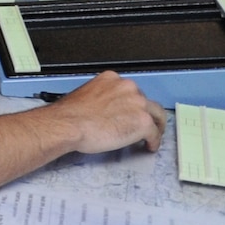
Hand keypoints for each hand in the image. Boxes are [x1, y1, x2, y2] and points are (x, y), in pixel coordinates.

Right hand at [51, 70, 165, 155]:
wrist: (68, 124)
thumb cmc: (70, 115)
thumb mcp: (86, 96)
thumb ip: (102, 98)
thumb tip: (107, 110)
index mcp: (111, 79)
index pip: (131, 91)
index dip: (134, 104)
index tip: (132, 112)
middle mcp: (127, 87)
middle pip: (146, 102)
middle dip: (145, 114)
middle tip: (143, 126)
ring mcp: (138, 104)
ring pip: (156, 116)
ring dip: (154, 127)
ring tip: (150, 137)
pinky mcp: (143, 122)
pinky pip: (155, 134)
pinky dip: (154, 141)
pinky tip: (149, 146)